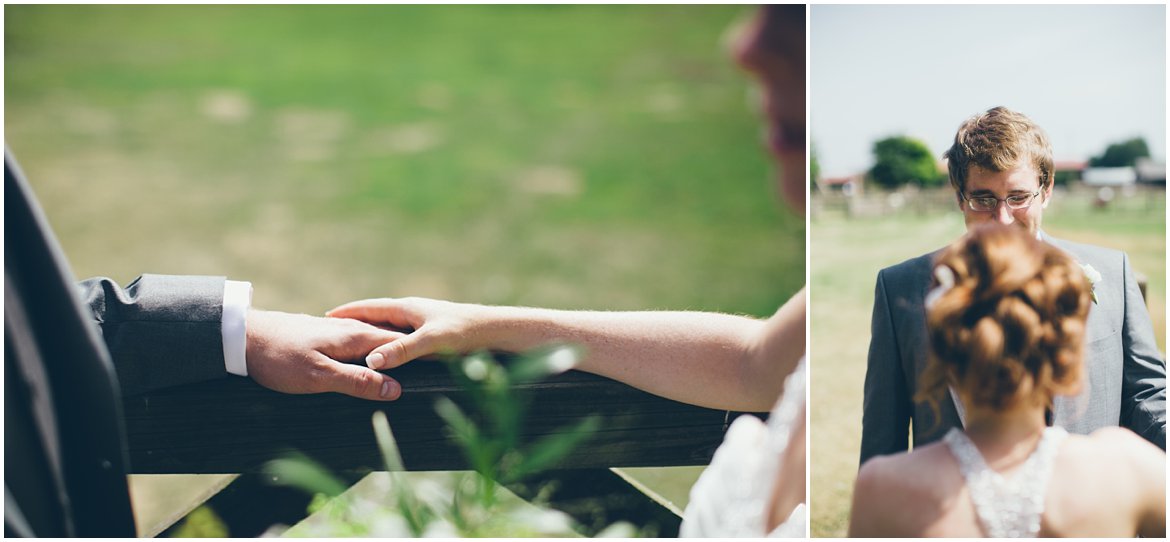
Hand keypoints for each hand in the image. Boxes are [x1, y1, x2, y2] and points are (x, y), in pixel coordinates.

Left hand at [245, 309, 408, 400]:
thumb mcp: (319, 376)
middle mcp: (349, 331)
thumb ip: (357, 381)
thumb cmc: (280, 357)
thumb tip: (394, 389)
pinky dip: (364, 360)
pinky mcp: (321, 338)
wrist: (243, 337)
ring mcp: (335, 333)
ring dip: (384, 360)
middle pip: (386, 344)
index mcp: (354, 338)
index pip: (397, 345)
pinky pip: (353, 349)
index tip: (436, 371)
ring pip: (370, 346)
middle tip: (424, 377)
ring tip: (398, 378)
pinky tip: (361, 371)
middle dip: (403, 360)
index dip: (415, 359)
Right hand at [326, 297, 483, 369]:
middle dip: (354, 323)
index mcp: (407, 308)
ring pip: (388, 329)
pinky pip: (401, 339)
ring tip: (351, 344)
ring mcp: (422, 323)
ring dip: (370, 335)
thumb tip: (371, 361)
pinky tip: (386, 356)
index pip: (369, 308)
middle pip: (375, 318)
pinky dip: (387, 345)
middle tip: (330, 331)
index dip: (347, 313)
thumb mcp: (431, 342)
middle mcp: (412, 313)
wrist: (496, 332)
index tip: (325, 316)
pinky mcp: (431, 336)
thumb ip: (402, 351)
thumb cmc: (465, 332)